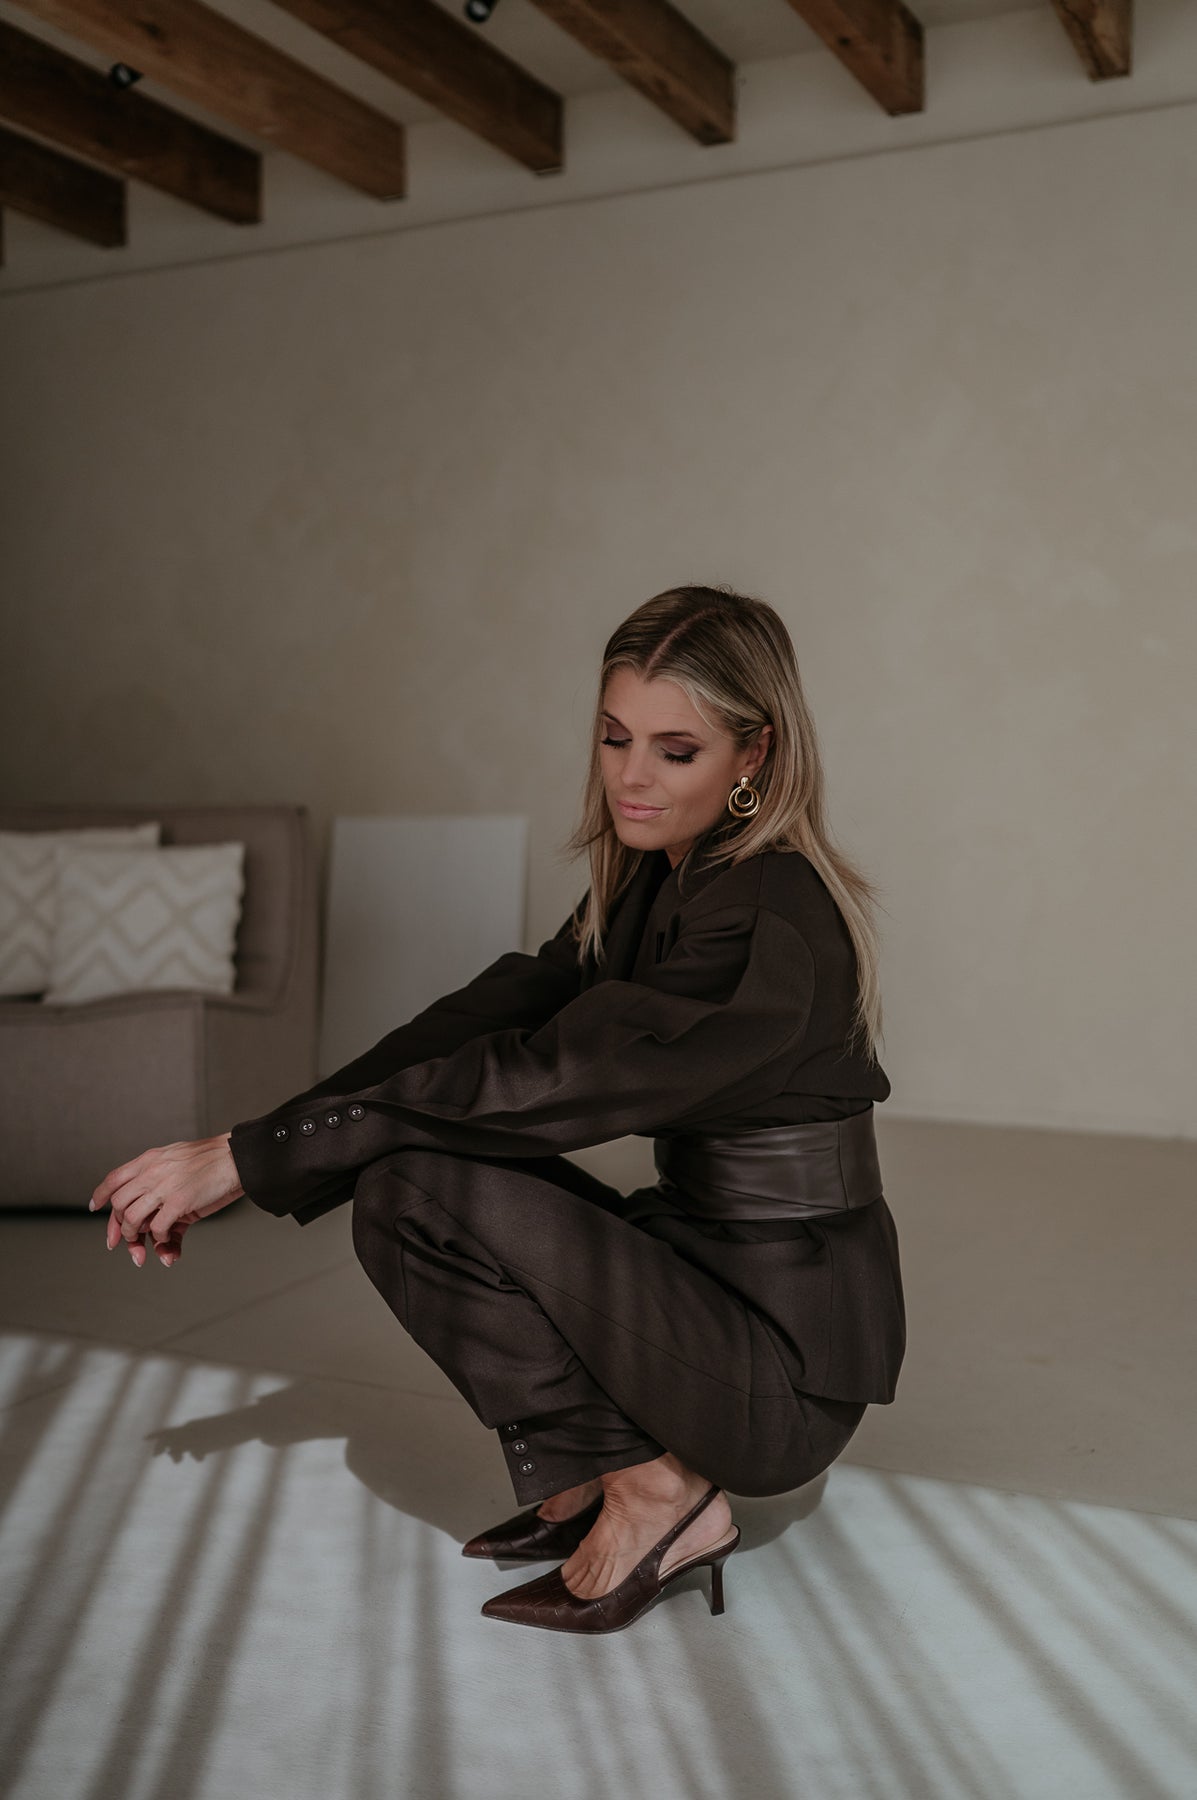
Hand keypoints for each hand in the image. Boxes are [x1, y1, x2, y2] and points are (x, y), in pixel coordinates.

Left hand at [89, 1133, 244, 1268]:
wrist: (238, 1158)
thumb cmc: (213, 1165)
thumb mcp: (180, 1166)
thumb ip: (162, 1187)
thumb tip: (158, 1222)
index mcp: (151, 1159)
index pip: (115, 1177)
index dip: (101, 1194)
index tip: (95, 1207)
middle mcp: (152, 1171)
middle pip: (119, 1204)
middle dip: (119, 1228)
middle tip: (128, 1243)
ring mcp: (164, 1186)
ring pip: (132, 1218)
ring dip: (136, 1237)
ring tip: (148, 1243)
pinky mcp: (179, 1201)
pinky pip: (158, 1228)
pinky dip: (161, 1240)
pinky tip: (170, 1241)